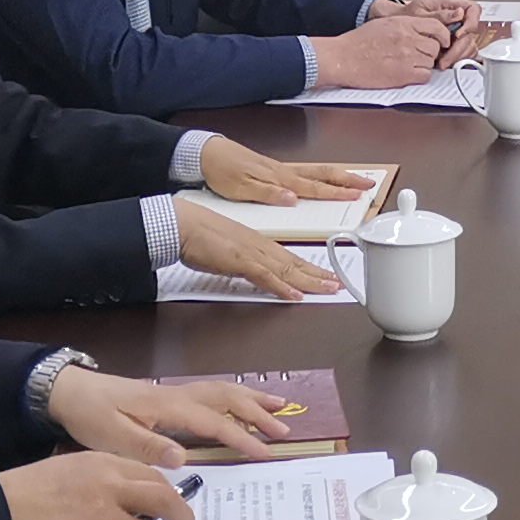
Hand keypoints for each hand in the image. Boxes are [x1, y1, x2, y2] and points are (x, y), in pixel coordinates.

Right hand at [2, 451, 192, 519]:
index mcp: (106, 463)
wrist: (0, 510)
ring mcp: (102, 515)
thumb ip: (109, 479)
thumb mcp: (74, 469)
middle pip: (165, 502)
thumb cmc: (32, 491)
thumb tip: (141, 502)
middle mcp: (110, 485)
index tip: (177, 512)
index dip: (172, 497)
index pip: (155, 477)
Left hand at [44, 365, 298, 460]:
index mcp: (168, 406)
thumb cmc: (90, 416)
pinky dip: (234, 397)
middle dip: (258, 412)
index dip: (242, 437)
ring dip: (252, 399)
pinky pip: (210, 393)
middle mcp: (177, 395)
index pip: (214, 422)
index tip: (264, 453)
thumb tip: (183, 457)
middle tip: (285, 429)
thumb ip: (149, 447)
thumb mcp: (113, 438)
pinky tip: (241, 403)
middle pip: (228, 398)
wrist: (69, 391)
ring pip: (222, 391)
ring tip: (278, 407)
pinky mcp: (168, 396)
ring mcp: (174, 393)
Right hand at [172, 198, 349, 302]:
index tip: (325, 276)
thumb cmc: (199, 234)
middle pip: (295, 263)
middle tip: (338, 285)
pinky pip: (264, 276)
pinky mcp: (239, 260)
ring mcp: (251, 253)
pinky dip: (281, 286)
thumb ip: (242, 261)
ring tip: (328, 289)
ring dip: (309, 281)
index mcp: (257, 242)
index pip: (290, 258)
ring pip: (287, 269)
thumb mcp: (227, 249)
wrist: (182, 224)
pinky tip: (294, 295)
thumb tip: (250, 271)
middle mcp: (259, 246)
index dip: (311, 268)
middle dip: (319, 275)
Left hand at [198, 138, 377, 206]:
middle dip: (348, 179)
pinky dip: (321, 176)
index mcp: (279, 178)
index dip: (337, 191)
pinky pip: (305, 172)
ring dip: (338, 176)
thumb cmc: (221, 170)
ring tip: (355, 180)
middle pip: (323, 174)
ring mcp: (280, 169)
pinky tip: (325, 180)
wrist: (205, 153)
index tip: (357, 194)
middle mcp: (283, 172)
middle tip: (369, 183)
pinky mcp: (273, 170)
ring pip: (316, 172)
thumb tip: (293, 198)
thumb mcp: (241, 188)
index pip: (314, 186)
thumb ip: (268, 194)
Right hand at [313, 10, 457, 90]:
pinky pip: (425, 76)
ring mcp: (407, 56)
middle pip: (435, 46)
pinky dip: (419, 77)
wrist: (342, 57)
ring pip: (431, 62)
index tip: (442, 41)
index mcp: (403, 23)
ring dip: (424, 65)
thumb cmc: (357, 42)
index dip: (443, 35)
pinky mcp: (404, 74)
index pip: (436, 26)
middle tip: (419, 56)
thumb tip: (422, 32)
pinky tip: (407, 74)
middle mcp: (408, 38)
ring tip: (408, 65)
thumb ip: (405, 26)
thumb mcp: (384, 24)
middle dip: (431, 52)